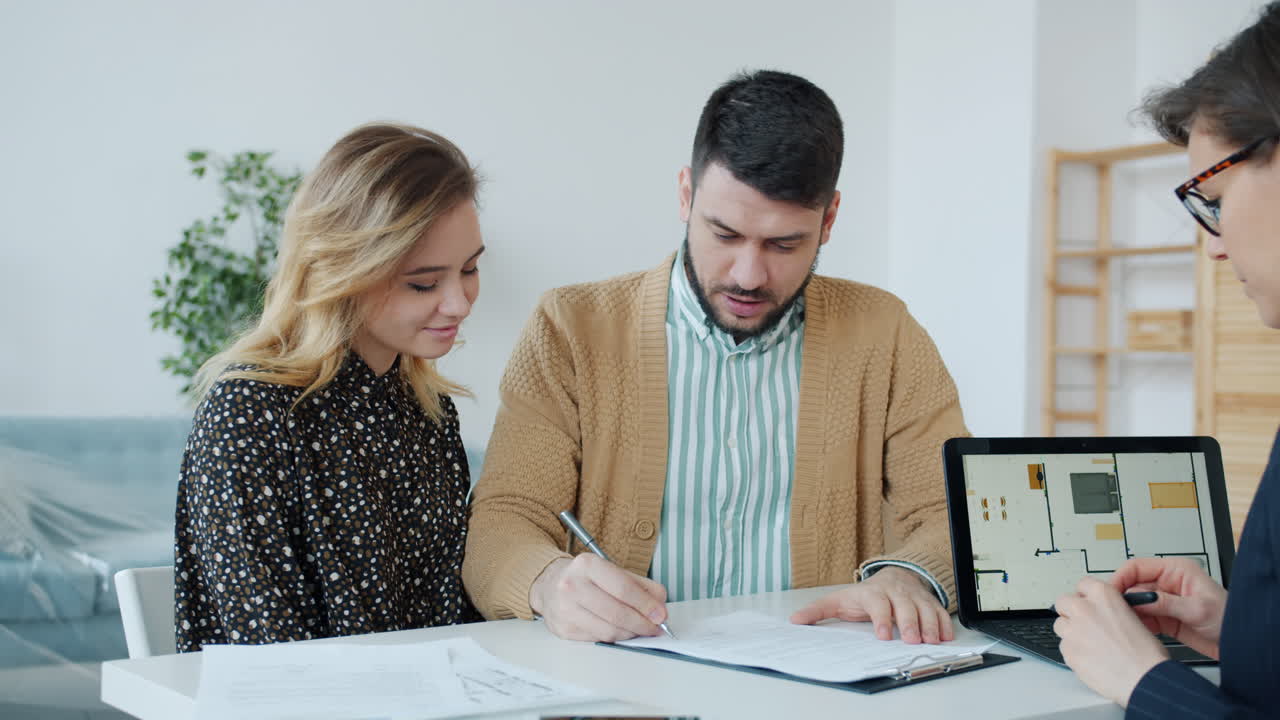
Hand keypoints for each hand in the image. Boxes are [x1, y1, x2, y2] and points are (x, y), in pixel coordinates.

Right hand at [528, 554, 669, 641]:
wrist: (549, 584)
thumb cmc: (586, 578)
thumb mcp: (611, 571)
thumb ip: (639, 584)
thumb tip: (660, 604)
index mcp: (587, 565)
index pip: (623, 589)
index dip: (646, 604)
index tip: (661, 614)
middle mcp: (572, 586)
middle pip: (617, 613)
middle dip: (642, 624)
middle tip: (656, 628)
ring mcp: (565, 610)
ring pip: (609, 630)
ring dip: (631, 634)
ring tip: (640, 630)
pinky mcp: (563, 630)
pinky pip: (598, 639)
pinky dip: (615, 638)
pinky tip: (620, 631)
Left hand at [789, 567, 952, 643]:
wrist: (893, 576)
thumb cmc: (863, 594)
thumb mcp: (839, 600)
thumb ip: (818, 611)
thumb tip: (794, 620)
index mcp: (873, 593)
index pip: (878, 603)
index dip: (882, 619)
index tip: (883, 636)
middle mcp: (895, 593)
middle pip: (904, 606)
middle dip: (909, 623)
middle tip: (912, 641)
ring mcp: (914, 596)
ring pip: (924, 608)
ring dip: (929, 625)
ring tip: (931, 641)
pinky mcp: (928, 601)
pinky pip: (940, 611)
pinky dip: (945, 624)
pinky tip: (945, 637)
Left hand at [1053, 577, 1168, 706]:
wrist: (1145, 679)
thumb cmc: (1146, 653)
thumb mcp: (1133, 617)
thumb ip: (1110, 610)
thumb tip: (1101, 613)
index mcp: (1103, 595)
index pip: (1082, 584)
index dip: (1085, 595)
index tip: (1087, 602)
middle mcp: (1084, 608)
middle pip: (1063, 602)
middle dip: (1071, 611)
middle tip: (1084, 624)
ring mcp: (1072, 630)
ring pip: (1060, 625)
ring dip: (1071, 632)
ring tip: (1090, 645)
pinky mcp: (1068, 651)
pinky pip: (1064, 648)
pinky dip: (1074, 652)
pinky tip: (1091, 659)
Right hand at [1109, 557, 1225, 659]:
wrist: (1240, 644)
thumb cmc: (1229, 618)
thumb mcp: (1197, 608)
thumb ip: (1165, 602)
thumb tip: (1138, 598)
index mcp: (1175, 570)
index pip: (1137, 567)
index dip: (1121, 578)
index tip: (1110, 592)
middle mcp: (1167, 583)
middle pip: (1132, 585)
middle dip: (1122, 598)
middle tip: (1112, 610)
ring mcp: (1164, 601)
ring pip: (1134, 602)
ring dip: (1127, 612)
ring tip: (1121, 622)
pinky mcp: (1163, 617)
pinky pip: (1141, 617)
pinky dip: (1135, 623)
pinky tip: (1133, 630)